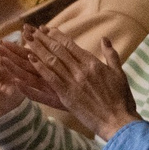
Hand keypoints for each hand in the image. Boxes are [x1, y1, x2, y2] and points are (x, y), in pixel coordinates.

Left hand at [5, 26, 140, 139]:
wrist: (117, 120)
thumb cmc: (121, 99)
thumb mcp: (119, 73)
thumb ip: (110, 55)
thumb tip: (105, 39)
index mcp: (93, 63)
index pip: (71, 45)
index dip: (57, 36)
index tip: (47, 29)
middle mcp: (81, 69)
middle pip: (58, 50)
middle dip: (43, 39)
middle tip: (31, 30)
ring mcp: (72, 82)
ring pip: (51, 61)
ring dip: (38, 49)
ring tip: (27, 40)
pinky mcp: (66, 95)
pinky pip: (50, 78)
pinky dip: (39, 67)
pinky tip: (30, 59)